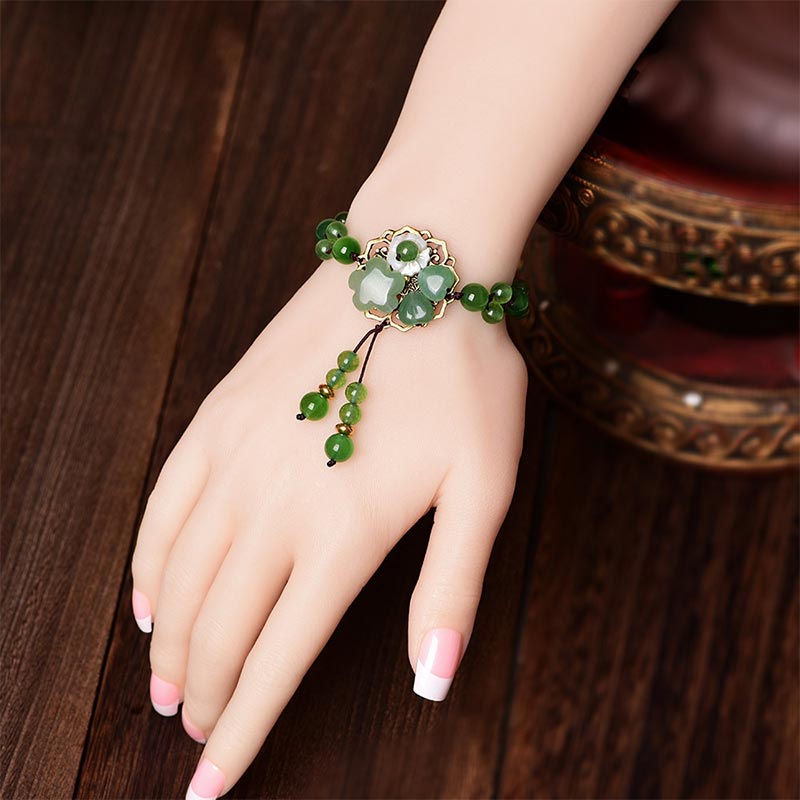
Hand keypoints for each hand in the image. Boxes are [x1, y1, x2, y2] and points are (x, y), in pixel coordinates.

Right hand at [130, 258, 526, 797]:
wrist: (414, 273)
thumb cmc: (463, 379)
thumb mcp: (484, 488)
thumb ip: (451, 590)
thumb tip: (429, 683)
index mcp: (344, 534)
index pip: (279, 658)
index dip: (246, 730)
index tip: (211, 786)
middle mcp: (275, 504)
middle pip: (221, 627)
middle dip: (207, 695)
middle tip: (198, 734)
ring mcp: (236, 456)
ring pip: (180, 576)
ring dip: (171, 642)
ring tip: (169, 687)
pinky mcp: (217, 416)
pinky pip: (164, 505)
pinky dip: (149, 561)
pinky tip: (149, 594)